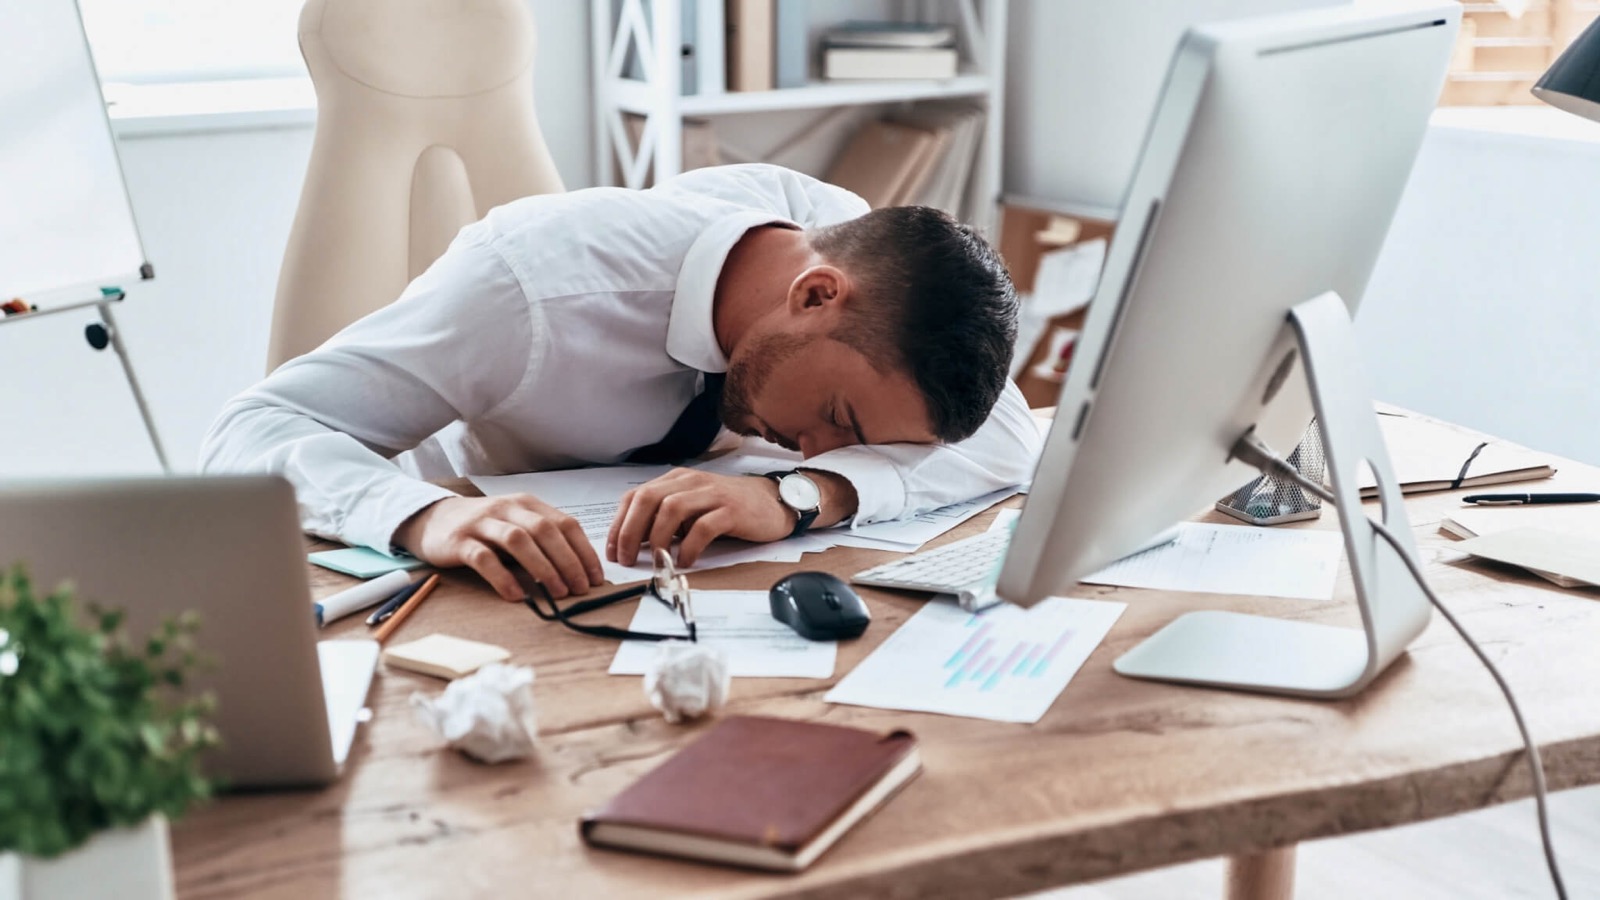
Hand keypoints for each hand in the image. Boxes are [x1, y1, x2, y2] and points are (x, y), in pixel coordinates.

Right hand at [394, 495, 601, 601]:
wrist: (432, 519)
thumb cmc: (483, 527)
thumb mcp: (516, 525)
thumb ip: (541, 540)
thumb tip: (578, 570)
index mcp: (527, 504)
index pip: (565, 524)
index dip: (584, 551)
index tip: (596, 577)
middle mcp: (507, 509)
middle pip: (545, 531)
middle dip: (568, 561)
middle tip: (581, 588)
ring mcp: (482, 523)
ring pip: (518, 540)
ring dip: (542, 567)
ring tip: (557, 592)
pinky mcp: (459, 541)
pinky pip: (484, 558)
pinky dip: (503, 577)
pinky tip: (516, 596)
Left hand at [607, 469, 793, 567]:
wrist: (773, 502)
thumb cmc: (729, 509)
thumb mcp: (692, 509)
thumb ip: (666, 520)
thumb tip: (635, 545)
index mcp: (677, 480)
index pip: (636, 496)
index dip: (619, 524)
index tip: (612, 550)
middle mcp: (691, 482)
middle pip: (648, 499)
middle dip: (630, 531)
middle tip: (626, 559)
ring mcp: (712, 494)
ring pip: (671, 509)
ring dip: (657, 538)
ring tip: (655, 561)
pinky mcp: (731, 510)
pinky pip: (703, 527)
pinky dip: (689, 546)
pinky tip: (685, 561)